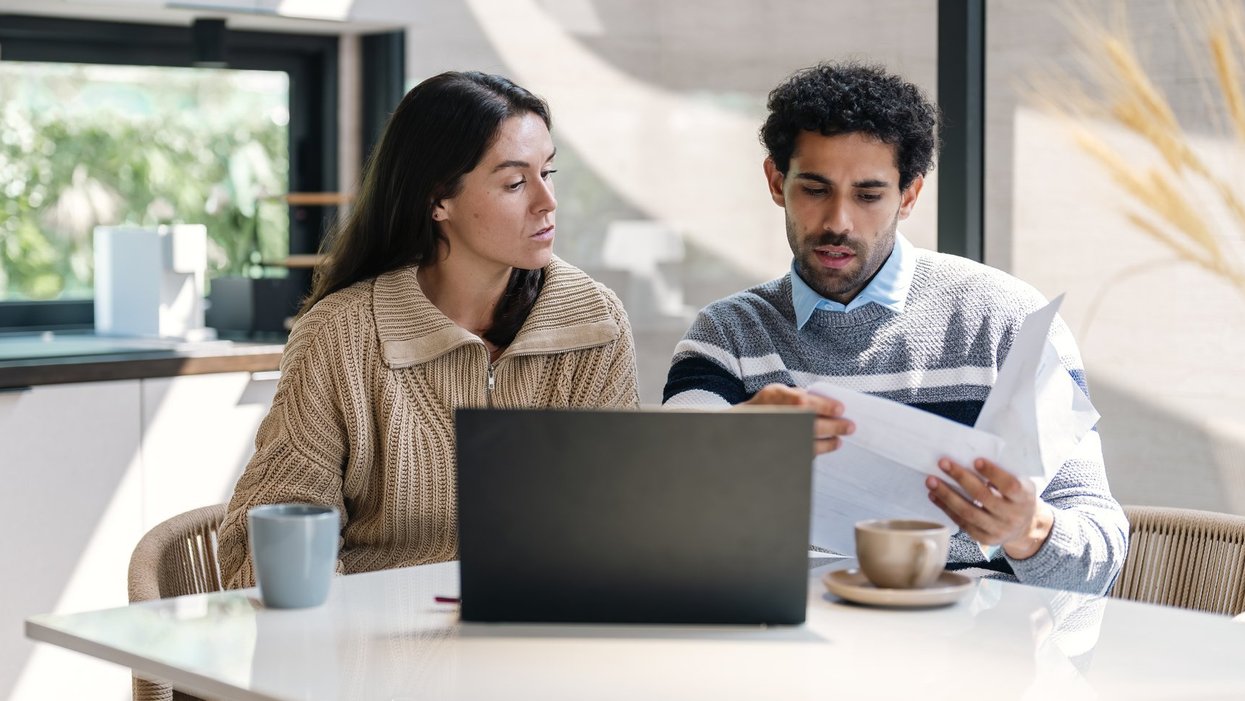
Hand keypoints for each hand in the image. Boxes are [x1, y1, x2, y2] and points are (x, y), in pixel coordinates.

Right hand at [743, 383, 853, 454]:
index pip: (810, 404)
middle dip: (836, 427)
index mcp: (783, 400)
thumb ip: (796, 393)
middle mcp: (784, 418)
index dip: (828, 407)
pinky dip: (817, 451)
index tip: (841, 409)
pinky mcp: (784, 451)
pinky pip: (804, 453)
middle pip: (815, 426)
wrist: (739, 428)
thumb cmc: (760, 406)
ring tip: (839, 441)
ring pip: (812, 444)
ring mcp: (783, 437)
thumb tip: (819, 398)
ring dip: (829, 443)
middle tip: (850, 427)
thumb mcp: (775, 391)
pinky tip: (825, 447)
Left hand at [925, 457, 1053, 559]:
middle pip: (982, 497)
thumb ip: (1003, 474)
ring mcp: (997, 530)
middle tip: (943, 463)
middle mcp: (1012, 516)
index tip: (976, 460)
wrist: (1025, 527)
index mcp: (1023, 498)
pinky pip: (961, 522)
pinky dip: (945, 508)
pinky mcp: (983, 538)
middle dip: (961, 478)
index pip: (1009, 485)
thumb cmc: (1017, 497)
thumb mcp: (1021, 484)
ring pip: (968, 511)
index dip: (993, 472)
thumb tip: (971, 458)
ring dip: (946, 494)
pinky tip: (934, 495)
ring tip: (931, 481)